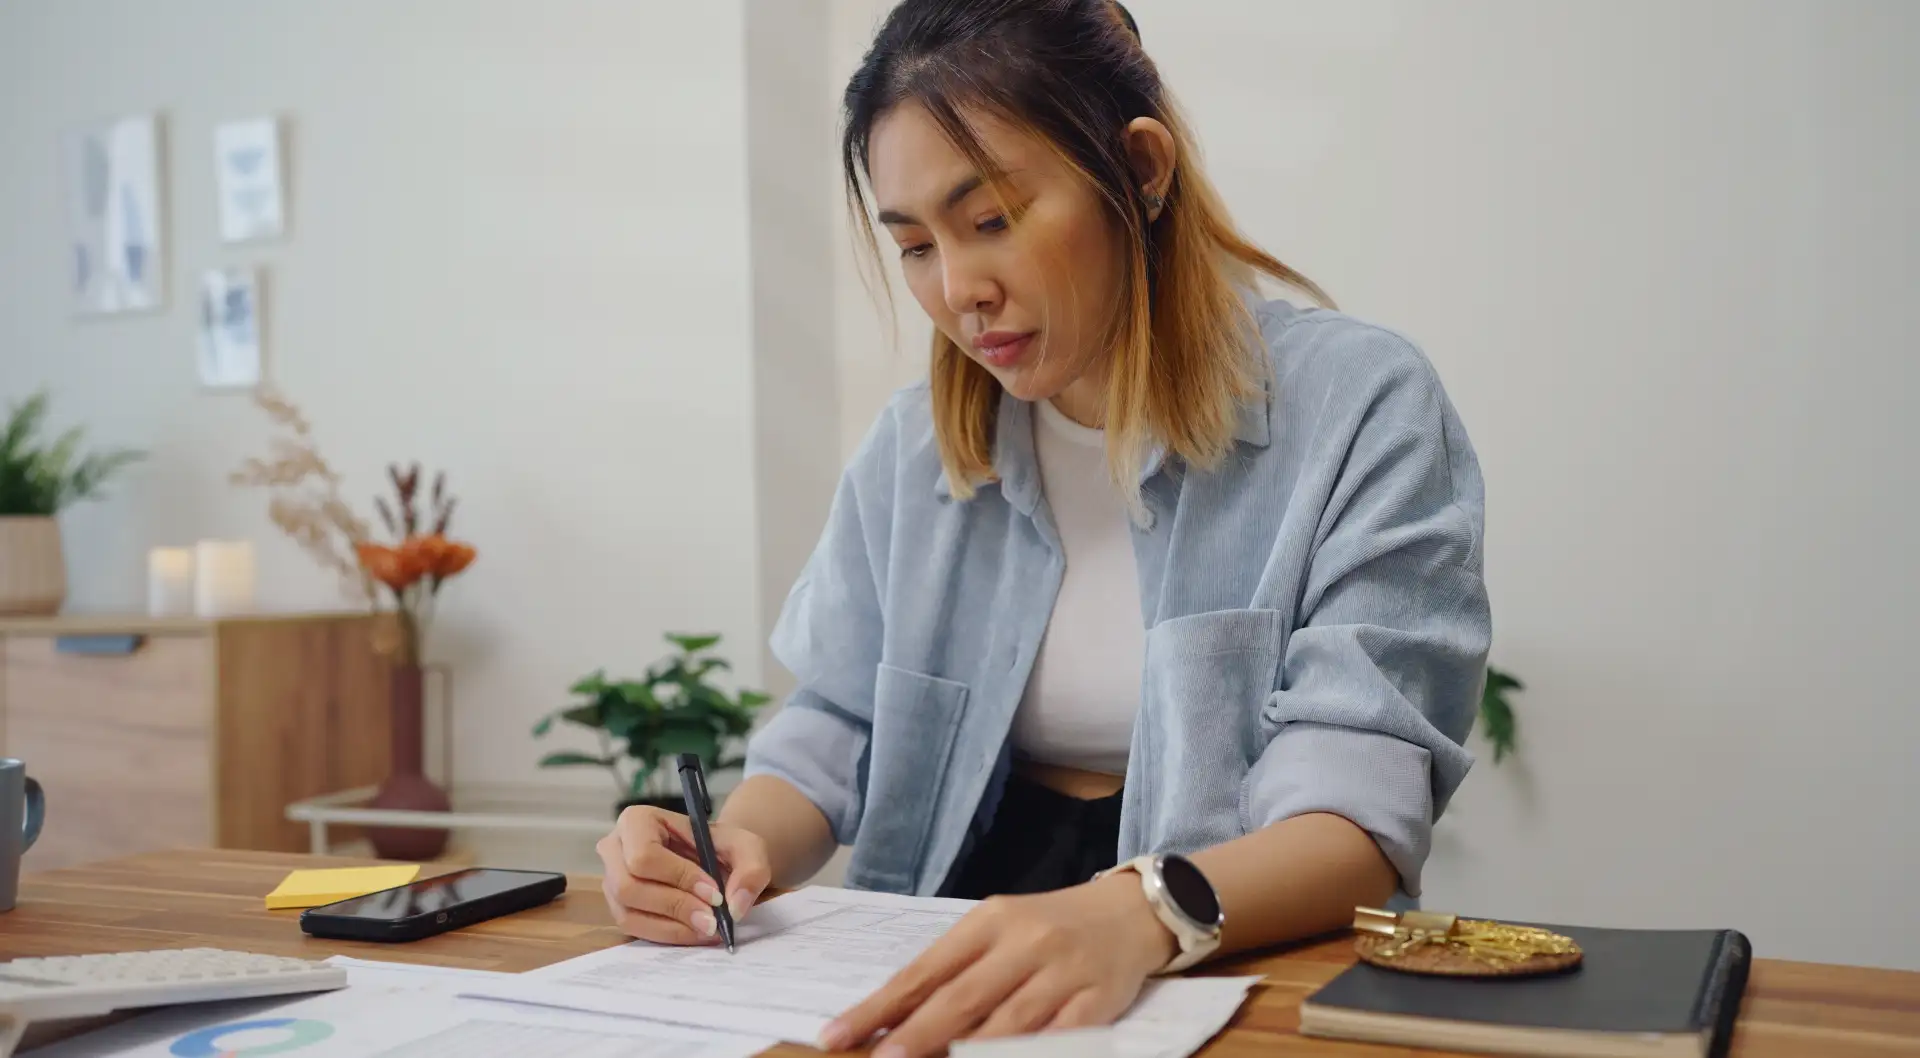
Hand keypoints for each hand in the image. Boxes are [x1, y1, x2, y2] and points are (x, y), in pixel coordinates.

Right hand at [596, 805, 772, 944]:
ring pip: (628, 912)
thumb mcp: (747, 847)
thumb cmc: (721, 847)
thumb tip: (735, 906)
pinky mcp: (618, 907)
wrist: (713, 860)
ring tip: (707, 928)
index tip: (714, 894)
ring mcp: (610, 880)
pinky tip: (694, 932)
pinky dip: (667, 935)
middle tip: (712, 920)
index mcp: (637, 820)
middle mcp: (614, 848)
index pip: (645, 855)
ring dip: (671, 926)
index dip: (679, 877)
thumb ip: (751, 869)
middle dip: (675, 906)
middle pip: (629, 886)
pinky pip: (634, 929)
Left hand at [818, 874, 1177, 1056]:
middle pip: (961, 996)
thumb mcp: (1000, 932)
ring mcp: (1062, 971)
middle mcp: (1023, 942)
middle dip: (916, 1035)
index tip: (837, 1034)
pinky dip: (1029, 1053)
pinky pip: (1059, 1036)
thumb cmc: (1051, 926)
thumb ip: (957, 971)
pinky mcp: (1097, 999)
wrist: (1131, 910)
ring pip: (1008, 1020)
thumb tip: (898, 1021)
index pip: (924, 970)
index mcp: (988, 921)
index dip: (880, 1007)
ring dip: (968, 1052)